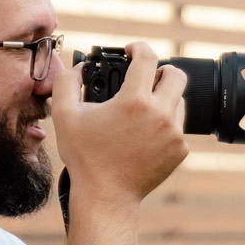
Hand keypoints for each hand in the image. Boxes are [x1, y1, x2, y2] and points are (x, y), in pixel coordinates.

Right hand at [47, 41, 188, 204]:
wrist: (106, 196)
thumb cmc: (85, 157)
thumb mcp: (64, 115)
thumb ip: (67, 81)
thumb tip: (79, 67)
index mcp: (134, 101)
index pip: (147, 57)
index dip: (139, 47)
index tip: (132, 51)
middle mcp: (160, 114)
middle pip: (176, 75)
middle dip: (161, 70)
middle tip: (146, 78)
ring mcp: (174, 134)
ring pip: (179, 100)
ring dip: (163, 98)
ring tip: (142, 109)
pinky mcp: (180, 150)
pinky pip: (178, 126)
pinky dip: (165, 124)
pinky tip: (145, 133)